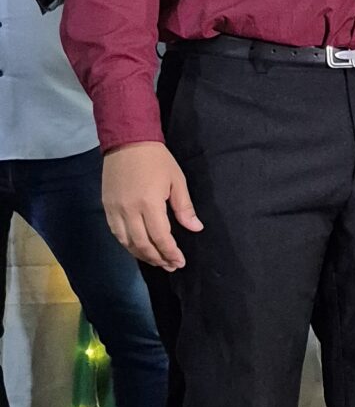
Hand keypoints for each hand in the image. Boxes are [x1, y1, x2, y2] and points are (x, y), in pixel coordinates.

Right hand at [102, 144, 202, 270]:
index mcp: (149, 203)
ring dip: (142, 255)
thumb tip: (195, 228)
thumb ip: (184, 207)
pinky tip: (138, 248)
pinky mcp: (106, 207)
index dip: (170, 253)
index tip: (179, 261)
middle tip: (170, 265)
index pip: (160, 238)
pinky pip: (116, 233)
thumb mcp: (177, 180)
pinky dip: (128, 245)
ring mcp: (115, 209)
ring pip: (127, 242)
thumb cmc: (156, 159)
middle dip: (158, 259)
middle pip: (143, 244)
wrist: (127, 141)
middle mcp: (129, 210)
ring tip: (156, 260)